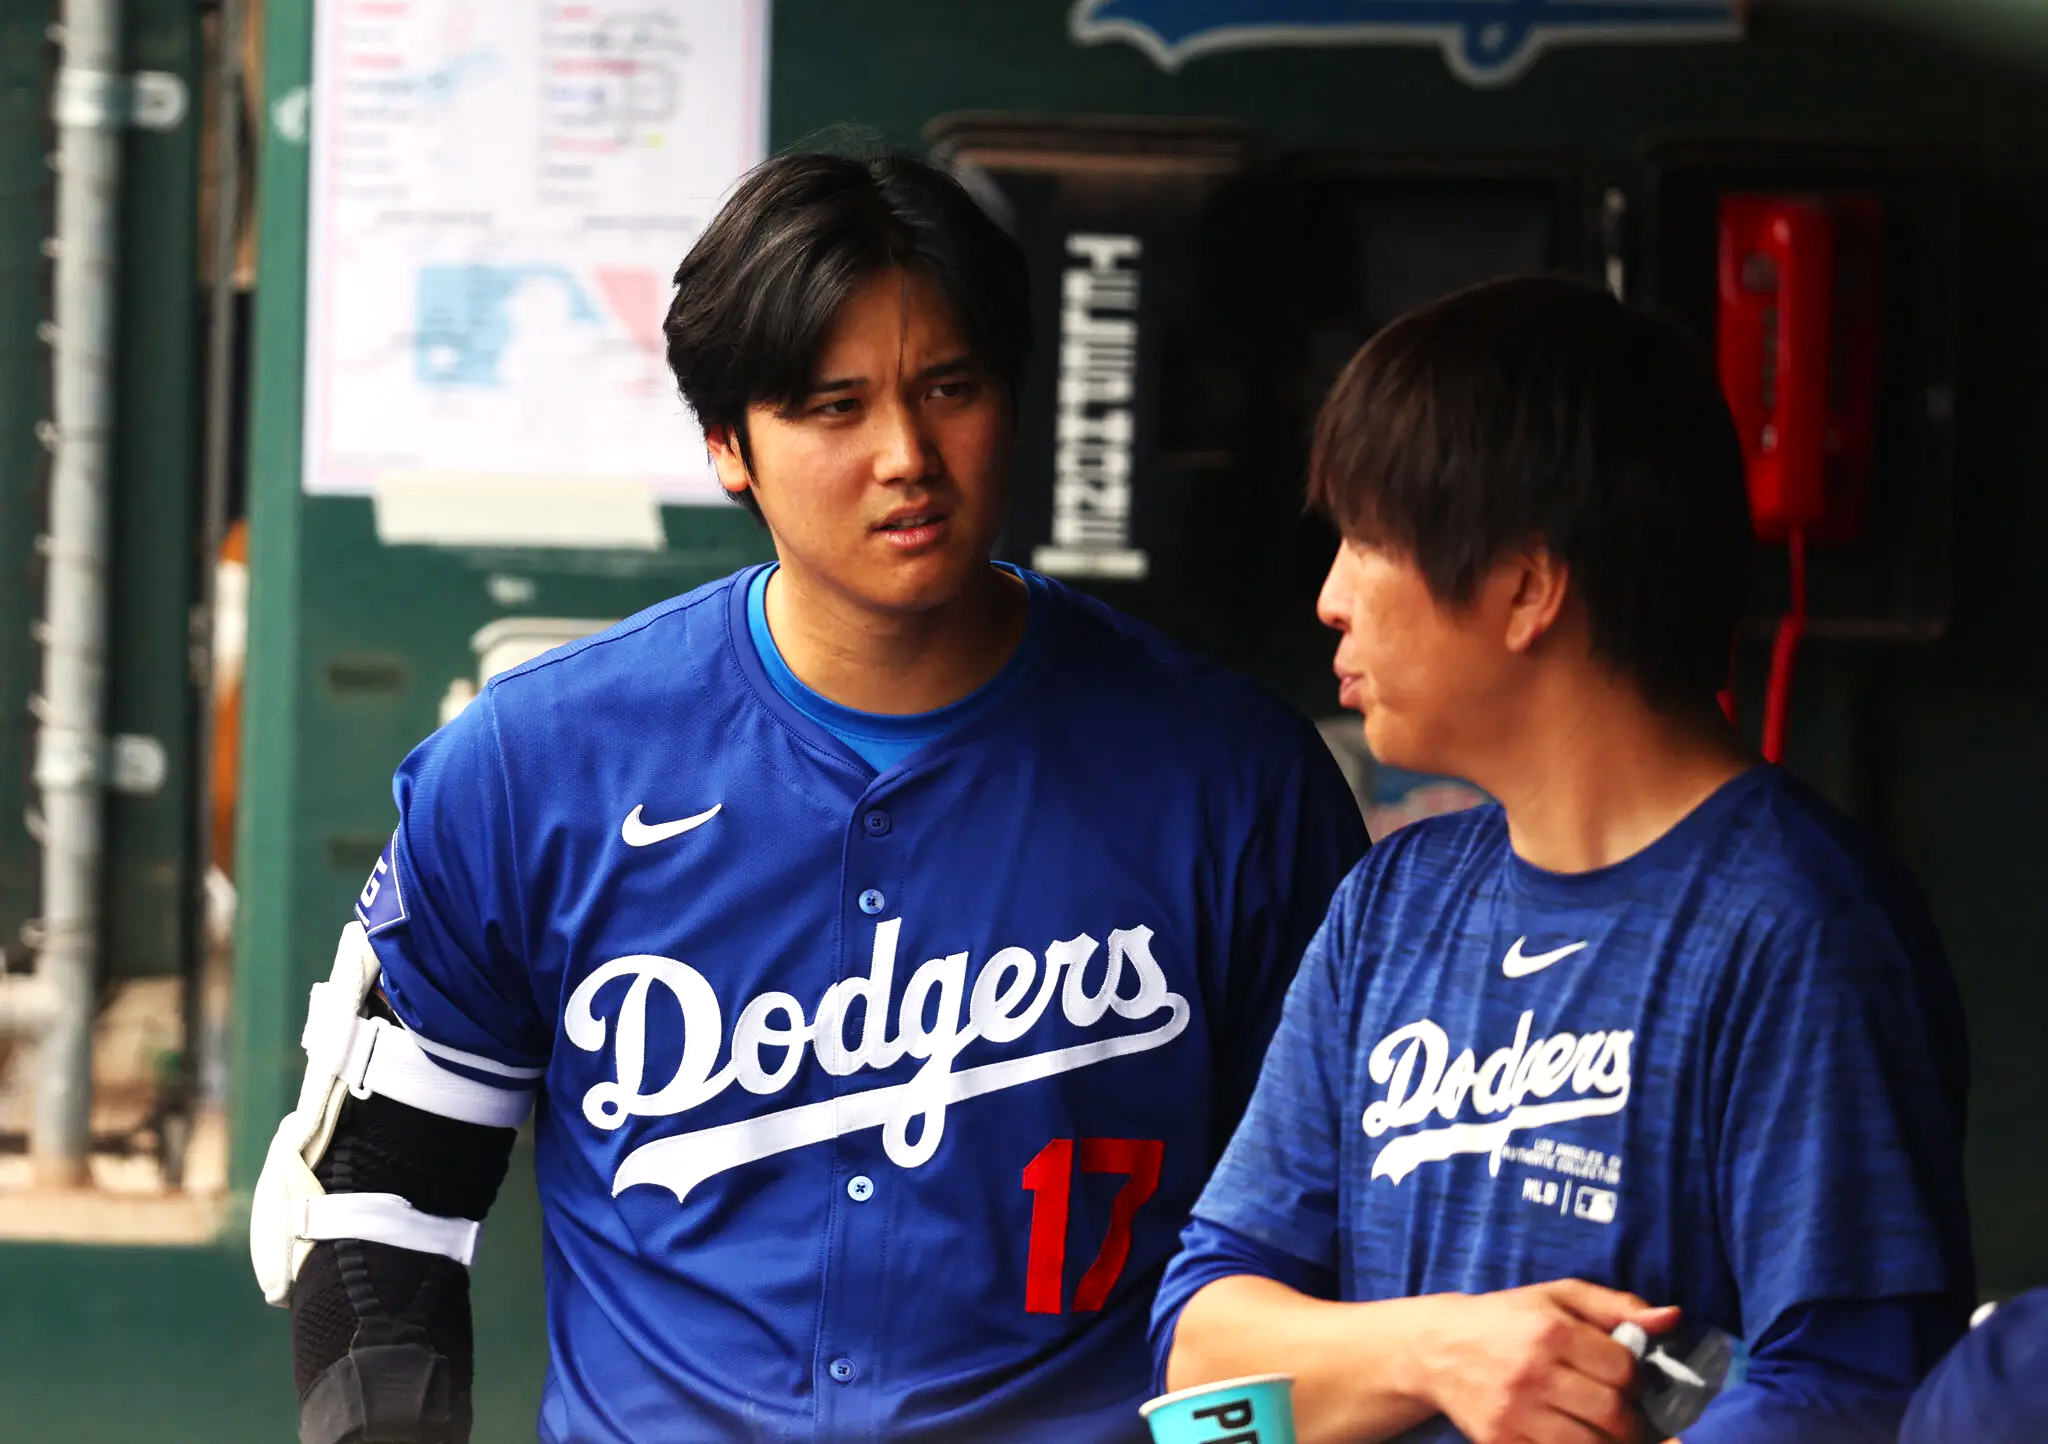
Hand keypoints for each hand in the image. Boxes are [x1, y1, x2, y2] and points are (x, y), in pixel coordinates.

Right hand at [1412, 1280, 1680, 1443]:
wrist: (1438, 1349)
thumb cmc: (1507, 1319)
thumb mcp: (1557, 1297)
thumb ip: (1616, 1305)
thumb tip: (1671, 1318)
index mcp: (1551, 1331)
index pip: (1624, 1369)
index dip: (1637, 1378)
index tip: (1628, 1380)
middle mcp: (1533, 1373)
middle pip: (1613, 1414)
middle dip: (1630, 1419)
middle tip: (1624, 1413)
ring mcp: (1516, 1413)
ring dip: (1608, 1442)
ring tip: (1604, 1428)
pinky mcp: (1502, 1442)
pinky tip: (1574, 1434)